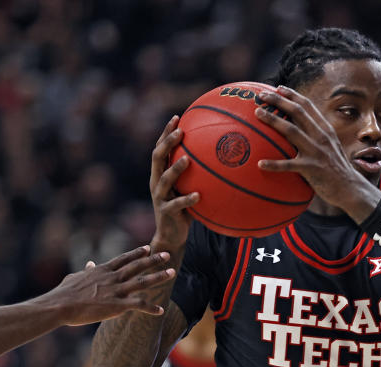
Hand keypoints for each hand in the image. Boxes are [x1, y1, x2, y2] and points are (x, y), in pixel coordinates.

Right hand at [39, 245, 175, 324]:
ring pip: (143, 281)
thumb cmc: (63, 293)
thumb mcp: (74, 277)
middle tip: (167, 254)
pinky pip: (139, 305)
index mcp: (102, 271)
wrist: (59, 306)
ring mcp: (116, 291)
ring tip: (173, 272)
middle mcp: (112, 278)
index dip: (137, 253)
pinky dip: (151, 308)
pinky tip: (161, 310)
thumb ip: (86, 271)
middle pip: (137, 266)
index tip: (148, 248)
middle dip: (154, 260)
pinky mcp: (117, 305)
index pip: (123, 259)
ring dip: (159, 277)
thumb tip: (90, 264)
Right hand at [150, 116, 198, 248]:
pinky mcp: (165, 213)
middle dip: (167, 142)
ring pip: (164, 179)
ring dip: (176, 168)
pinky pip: (176, 204)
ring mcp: (159, 197)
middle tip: (181, 131)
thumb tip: (225, 158)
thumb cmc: (186, 209)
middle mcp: (156, 182)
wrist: (171, 236)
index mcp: (161, 173)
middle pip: (157, 157)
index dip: (166, 132)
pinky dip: (187, 199)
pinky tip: (199, 195)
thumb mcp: (191, 188)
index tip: (178, 117)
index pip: (161, 148)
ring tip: (187, 159)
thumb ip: (200, 174)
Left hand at [253, 87, 377, 215]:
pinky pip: (289, 165)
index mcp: (326, 130)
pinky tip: (260, 164)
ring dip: (273, 120)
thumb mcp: (331, 149)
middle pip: (298, 112)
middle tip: (261, 95)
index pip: (308, 106)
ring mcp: (316, 152)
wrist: (350, 189)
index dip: (292, 95)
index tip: (279, 88)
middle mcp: (321, 137)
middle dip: (279, 100)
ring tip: (257, 114)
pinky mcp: (312, 168)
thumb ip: (318, 138)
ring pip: (291, 131)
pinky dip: (274, 164)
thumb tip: (298, 133)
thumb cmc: (337, 171)